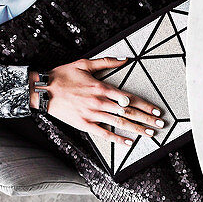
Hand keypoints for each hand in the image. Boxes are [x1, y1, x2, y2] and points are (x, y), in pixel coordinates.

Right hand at [34, 58, 163, 145]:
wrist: (41, 90)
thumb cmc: (62, 76)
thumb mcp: (84, 64)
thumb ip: (106, 62)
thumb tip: (124, 59)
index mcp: (102, 87)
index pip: (129, 98)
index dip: (145, 105)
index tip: (156, 110)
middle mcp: (100, 102)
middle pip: (128, 112)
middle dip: (147, 119)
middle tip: (160, 125)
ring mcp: (92, 114)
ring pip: (119, 123)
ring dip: (137, 129)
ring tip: (150, 134)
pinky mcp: (84, 124)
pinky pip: (103, 133)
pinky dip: (117, 139)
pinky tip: (128, 142)